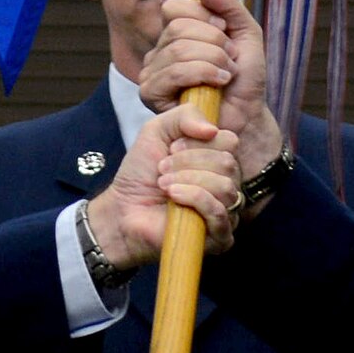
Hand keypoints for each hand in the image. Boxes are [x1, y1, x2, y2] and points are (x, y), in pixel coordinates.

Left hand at [85, 103, 241, 270]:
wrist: (123, 209)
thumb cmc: (141, 173)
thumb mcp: (157, 130)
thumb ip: (184, 115)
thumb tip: (213, 129)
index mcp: (217, 159)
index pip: (230, 142)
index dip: (198, 142)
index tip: (171, 148)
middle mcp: (227, 184)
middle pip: (228, 163)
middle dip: (189, 162)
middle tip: (162, 168)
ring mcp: (226, 211)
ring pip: (226, 186)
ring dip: (188, 180)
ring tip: (164, 184)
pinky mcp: (219, 236)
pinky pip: (220, 212)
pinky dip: (194, 198)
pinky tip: (173, 196)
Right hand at [139, 0, 282, 184]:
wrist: (247, 117)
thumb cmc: (245, 80)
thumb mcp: (246, 33)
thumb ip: (228, 5)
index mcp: (175, 34)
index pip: (175, 8)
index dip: (204, 16)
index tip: (225, 32)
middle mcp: (159, 51)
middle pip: (178, 27)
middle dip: (215, 42)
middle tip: (231, 60)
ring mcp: (152, 73)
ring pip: (178, 48)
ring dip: (214, 60)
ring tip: (227, 74)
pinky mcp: (151, 94)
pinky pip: (174, 72)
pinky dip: (204, 73)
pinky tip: (219, 85)